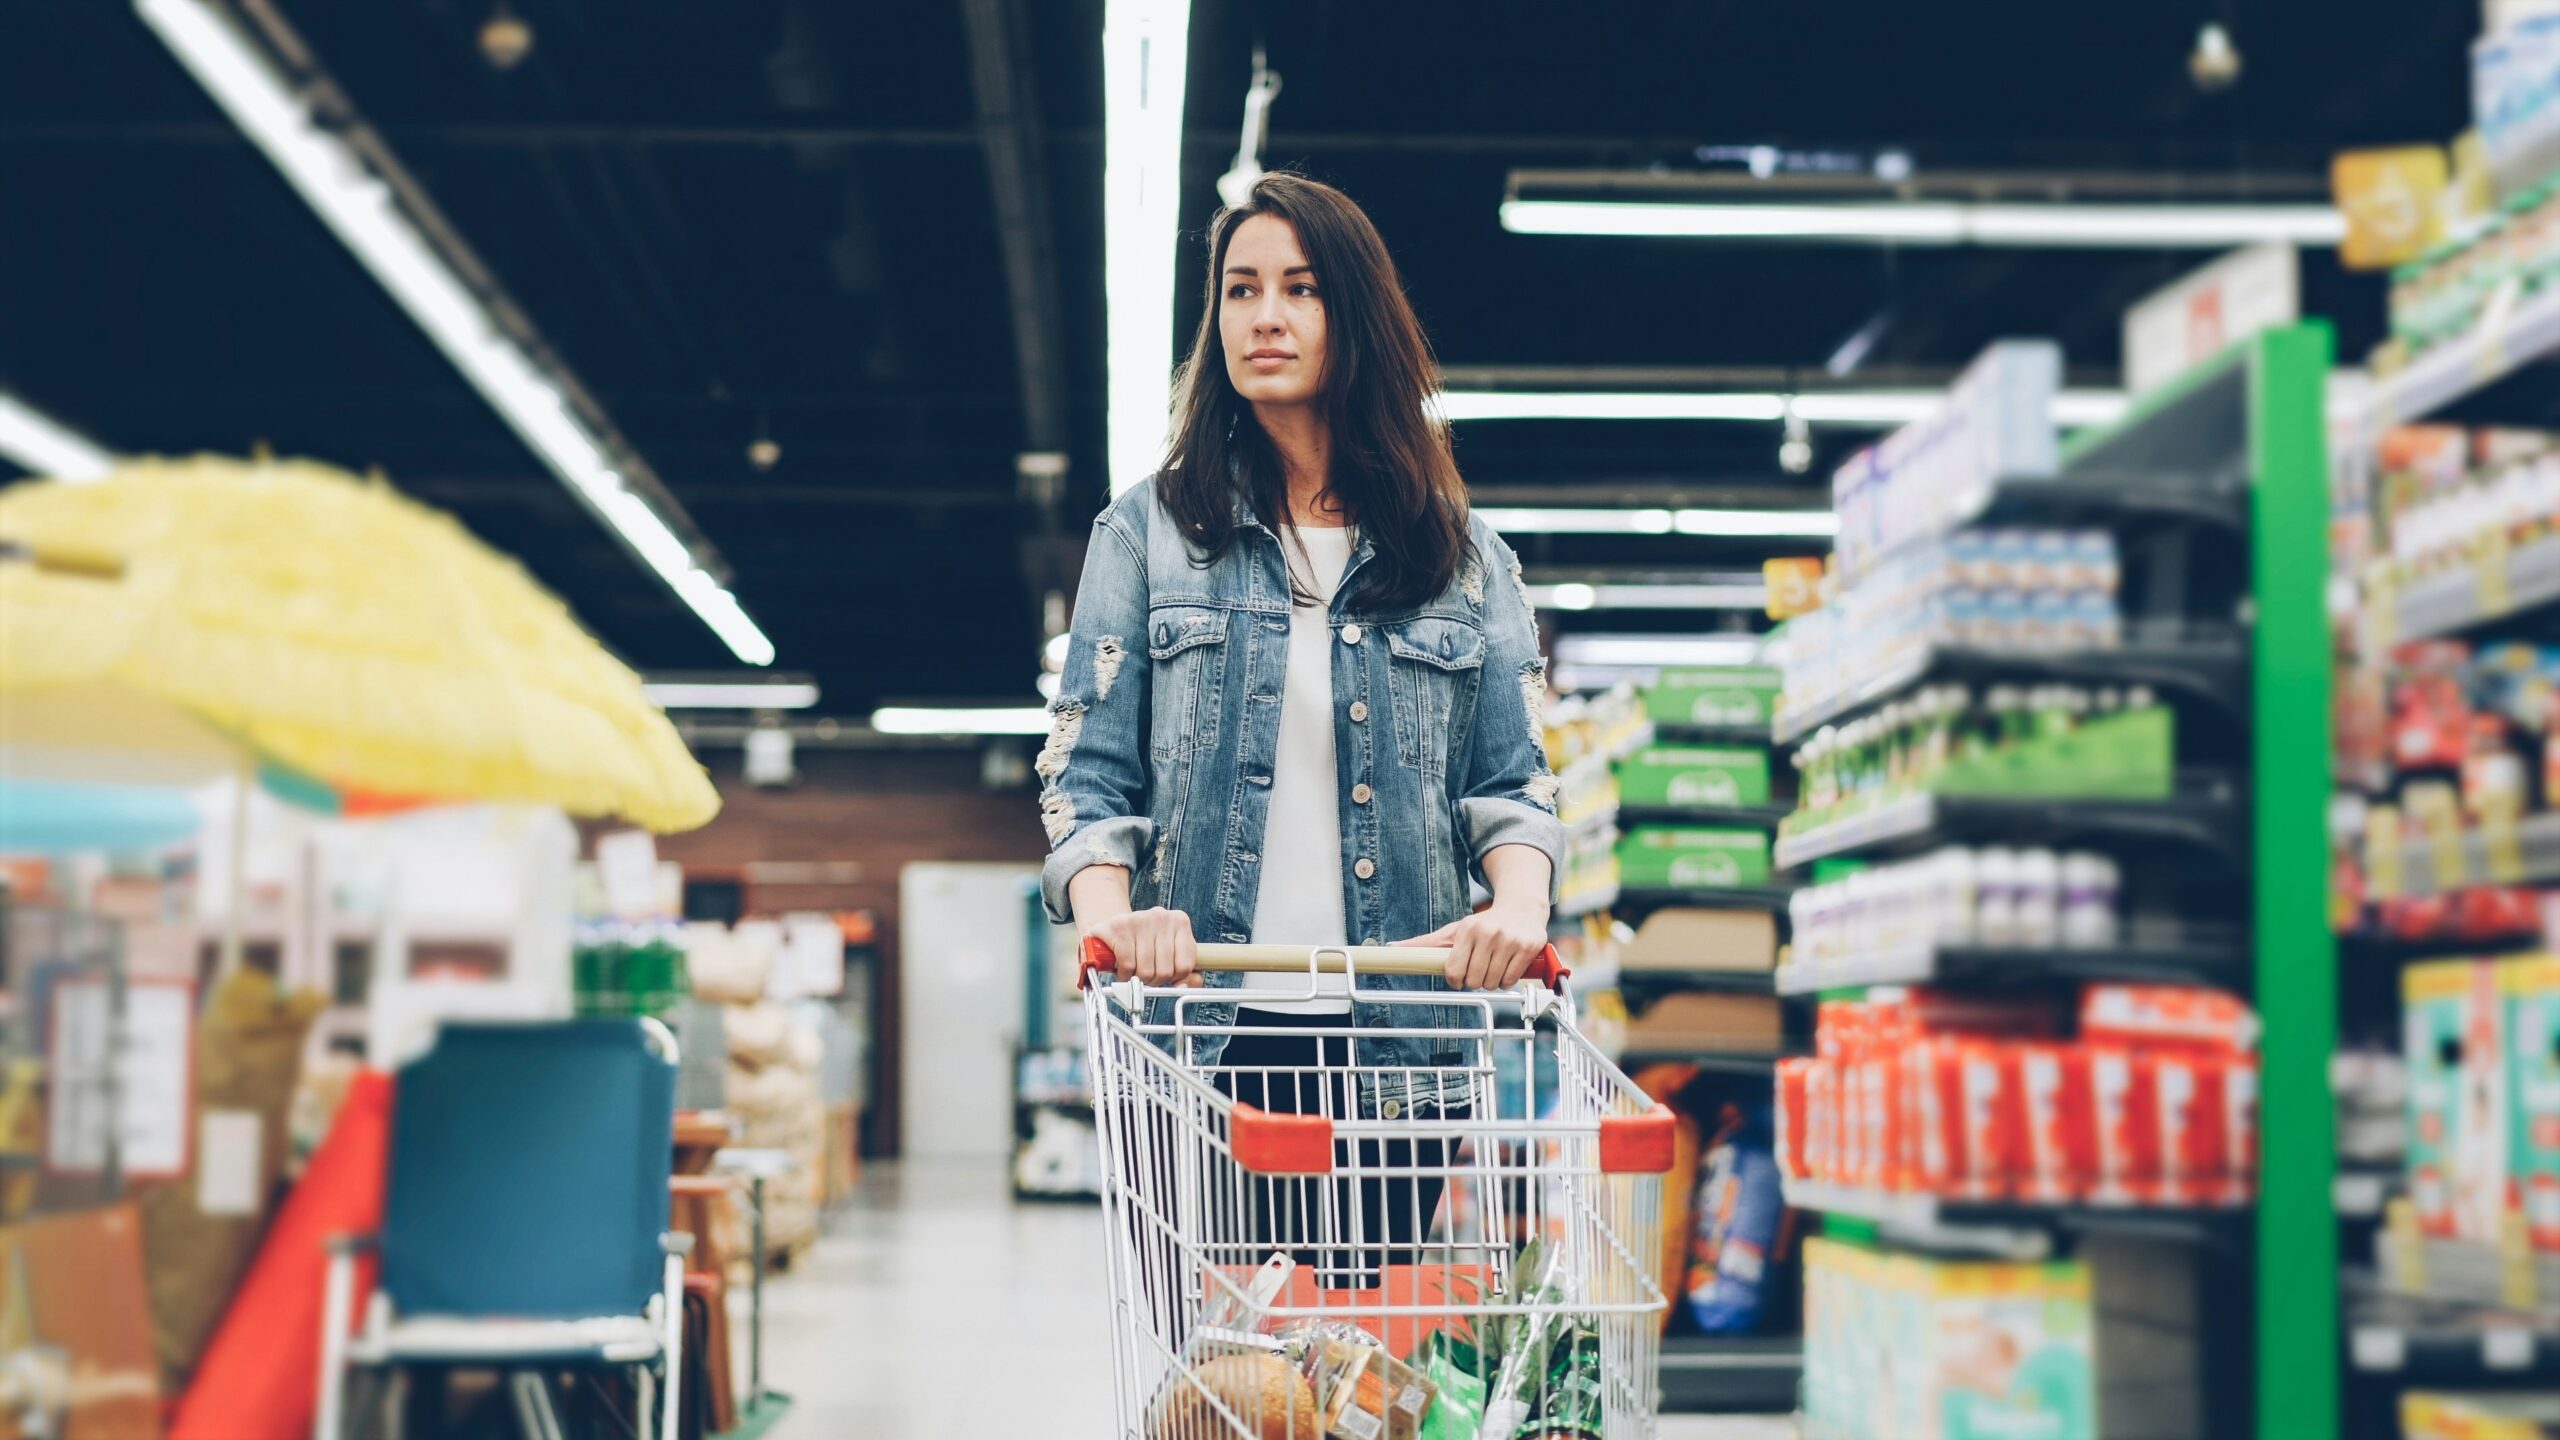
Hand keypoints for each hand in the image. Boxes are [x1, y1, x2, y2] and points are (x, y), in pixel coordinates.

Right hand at [1085, 907, 1199, 986]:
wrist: (1109, 931)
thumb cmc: (1141, 947)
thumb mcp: (1168, 956)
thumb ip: (1186, 974)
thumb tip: (1184, 987)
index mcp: (1180, 922)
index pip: (1186, 966)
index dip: (1172, 978)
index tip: (1162, 972)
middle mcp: (1162, 916)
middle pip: (1166, 971)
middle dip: (1153, 980)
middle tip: (1144, 972)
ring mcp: (1140, 919)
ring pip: (1146, 970)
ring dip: (1136, 978)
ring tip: (1132, 968)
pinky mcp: (1118, 926)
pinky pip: (1127, 965)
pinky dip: (1123, 974)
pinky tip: (1121, 967)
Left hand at [1395, 896, 1550, 989]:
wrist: (1521, 907)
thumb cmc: (1483, 924)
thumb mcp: (1453, 931)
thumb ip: (1424, 943)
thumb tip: (1390, 948)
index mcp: (1467, 930)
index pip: (1454, 971)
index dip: (1456, 980)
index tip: (1460, 977)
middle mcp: (1488, 933)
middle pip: (1474, 981)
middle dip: (1475, 981)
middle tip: (1479, 970)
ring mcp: (1510, 940)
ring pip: (1493, 983)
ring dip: (1492, 982)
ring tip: (1493, 966)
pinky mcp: (1528, 947)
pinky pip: (1511, 980)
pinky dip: (1507, 981)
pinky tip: (1507, 967)